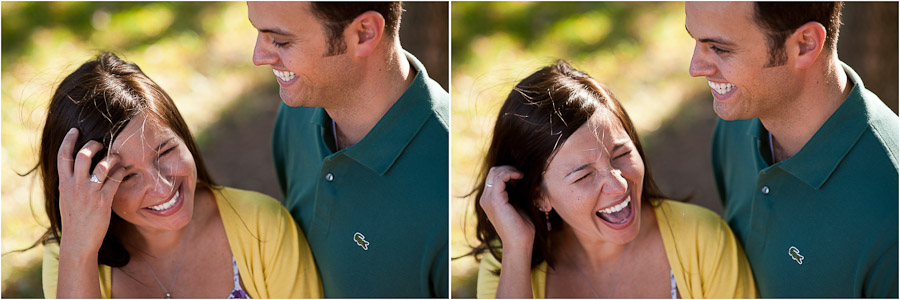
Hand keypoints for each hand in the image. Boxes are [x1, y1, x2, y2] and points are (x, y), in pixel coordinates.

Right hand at [56, 128, 125, 255]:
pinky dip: (121, 172)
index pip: (62, 157)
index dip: (68, 141)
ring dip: (112, 158)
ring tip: (116, 158)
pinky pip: (115, 180)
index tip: (74, 130)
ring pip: (102, 166)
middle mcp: (75, 186)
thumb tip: (77, 171)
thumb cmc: (75, 220)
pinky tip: (124, 171)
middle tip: (101, 144)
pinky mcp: (103, 202)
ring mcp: (89, 193)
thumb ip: (71, 183)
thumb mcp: (66, 199)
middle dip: (93, 145)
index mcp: (64, 184)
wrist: (78, 242)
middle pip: (82, 155)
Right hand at [479, 166, 534, 248]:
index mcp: (489, 200)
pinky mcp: (494, 200)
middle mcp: (485, 199)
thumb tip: (521, 179)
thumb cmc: (522, 228)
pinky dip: (511, 173)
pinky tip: (520, 177)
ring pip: (495, 172)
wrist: (519, 244)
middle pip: (493, 171)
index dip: (508, 172)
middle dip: (509, 169)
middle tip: (522, 175)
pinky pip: (499, 177)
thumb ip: (515, 193)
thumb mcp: (518, 205)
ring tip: (522, 176)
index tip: (521, 177)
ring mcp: (488, 199)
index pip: (494, 176)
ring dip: (510, 170)